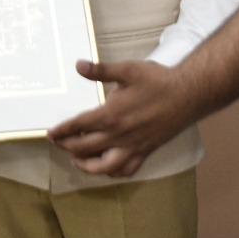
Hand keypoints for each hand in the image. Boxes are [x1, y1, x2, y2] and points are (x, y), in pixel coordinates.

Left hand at [46, 59, 194, 177]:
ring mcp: (133, 146)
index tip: (50, 134)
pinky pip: (126, 170)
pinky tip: (106, 167)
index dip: (61, 131)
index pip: (78, 126)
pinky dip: (113, 172)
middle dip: (67, 146)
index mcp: (111, 115)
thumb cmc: (157, 81)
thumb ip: (100, 70)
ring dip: (86, 165)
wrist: (188, 95)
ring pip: (103, 166)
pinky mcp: (145, 151)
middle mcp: (119, 135)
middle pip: (84, 147)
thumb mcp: (127, 70)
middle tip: (58, 143)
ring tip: (76, 160)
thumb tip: (79, 65)